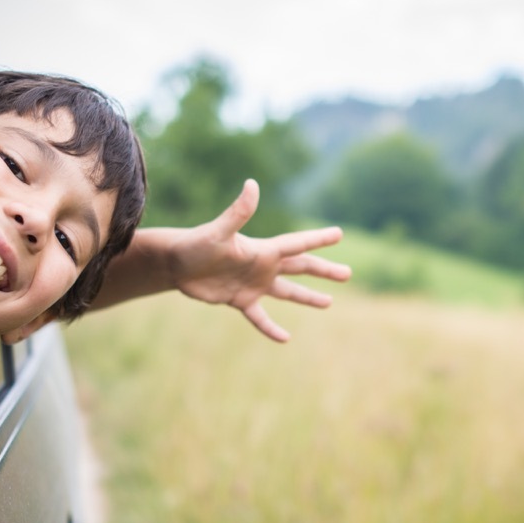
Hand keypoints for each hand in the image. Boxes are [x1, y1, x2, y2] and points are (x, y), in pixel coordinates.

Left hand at [171, 179, 350, 341]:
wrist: (176, 263)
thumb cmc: (196, 244)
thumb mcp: (220, 231)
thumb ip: (239, 212)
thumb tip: (252, 184)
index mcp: (263, 250)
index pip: (297, 244)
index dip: (318, 240)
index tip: (339, 234)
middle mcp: (263, 266)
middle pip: (301, 268)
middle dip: (324, 271)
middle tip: (347, 273)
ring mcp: (253, 284)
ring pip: (287, 292)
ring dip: (308, 297)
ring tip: (328, 303)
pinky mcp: (240, 301)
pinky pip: (261, 318)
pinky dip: (272, 328)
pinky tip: (286, 338)